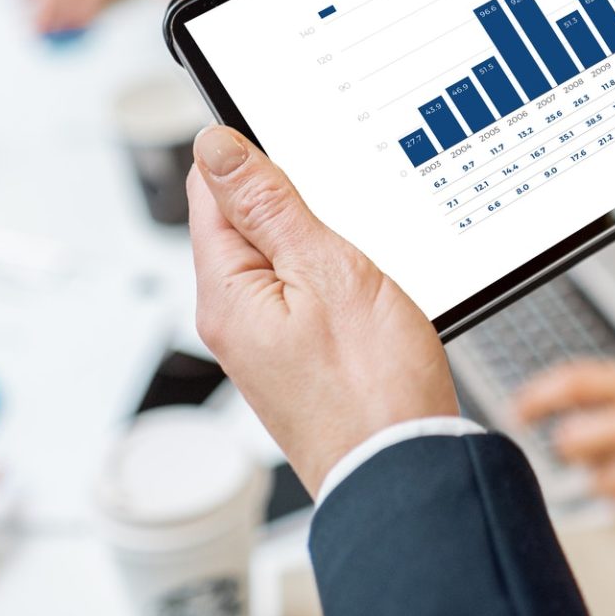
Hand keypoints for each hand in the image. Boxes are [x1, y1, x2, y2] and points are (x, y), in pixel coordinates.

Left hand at [187, 126, 458, 494]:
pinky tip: (367, 287)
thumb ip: (268, 204)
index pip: (209, 190)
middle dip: (292, 199)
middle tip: (345, 209)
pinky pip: (304, 292)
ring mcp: (267, 341)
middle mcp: (235, 319)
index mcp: (226, 293)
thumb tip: (215, 147)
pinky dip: (332, 276)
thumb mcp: (326, 270)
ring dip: (319, 239)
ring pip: (281, 256)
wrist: (405, 470)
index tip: (296, 145)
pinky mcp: (299, 357)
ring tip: (363, 255)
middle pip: (245, 221)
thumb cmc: (373, 388)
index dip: (250, 156)